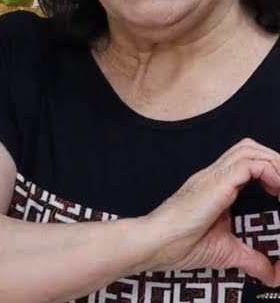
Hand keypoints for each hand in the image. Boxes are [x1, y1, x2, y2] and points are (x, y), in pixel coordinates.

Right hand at [141, 138, 279, 284]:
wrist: (158, 242)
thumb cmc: (180, 244)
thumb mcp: (227, 252)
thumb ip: (252, 260)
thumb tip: (273, 276)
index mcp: (216, 187)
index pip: (246, 162)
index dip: (269, 171)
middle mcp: (215, 176)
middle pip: (250, 148)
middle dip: (274, 161)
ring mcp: (214, 176)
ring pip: (250, 150)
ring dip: (273, 163)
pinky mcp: (217, 183)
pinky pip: (250, 165)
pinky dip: (270, 172)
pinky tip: (277, 191)